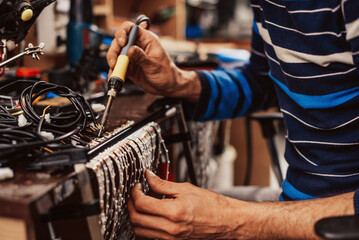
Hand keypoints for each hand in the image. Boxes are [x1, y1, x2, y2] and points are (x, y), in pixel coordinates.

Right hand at [107, 21, 200, 99]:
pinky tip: (115, 76)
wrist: (168, 87)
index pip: (131, 28)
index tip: (122, 43)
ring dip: (113, 62)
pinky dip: (115, 71)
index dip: (123, 33)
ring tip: (115, 70)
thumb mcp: (154, 65)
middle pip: (119, 42)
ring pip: (117, 54)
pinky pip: (118, 67)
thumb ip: (141, 57)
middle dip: (114, 51)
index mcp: (147, 40)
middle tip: (115, 61)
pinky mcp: (129, 67)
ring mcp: (132, 57)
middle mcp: (138, 46)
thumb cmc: (167, 73)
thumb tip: (130, 50)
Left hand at [128, 170, 242, 238]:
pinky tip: (149, 215)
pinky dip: (144, 226)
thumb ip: (163, 183)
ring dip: (135, 216)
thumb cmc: (211, 205)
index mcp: (174, 212)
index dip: (135, 192)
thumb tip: (149, 176)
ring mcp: (170, 238)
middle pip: (136, 219)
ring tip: (142, 204)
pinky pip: (149, 236)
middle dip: (130, 204)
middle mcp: (170, 229)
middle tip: (135, 194)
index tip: (138, 185)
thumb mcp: (186, 188)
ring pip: (139, 231)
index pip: (142, 204)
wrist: (225, 221)